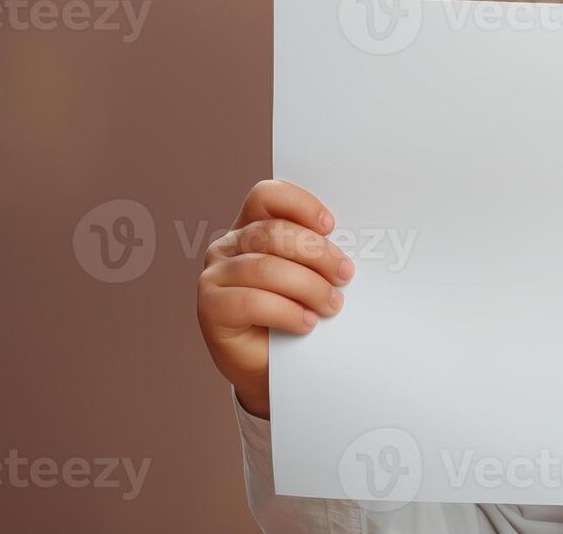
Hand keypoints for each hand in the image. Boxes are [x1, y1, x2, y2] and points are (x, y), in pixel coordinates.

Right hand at [196, 180, 352, 418]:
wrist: (273, 366)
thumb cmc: (297, 311)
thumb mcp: (312, 276)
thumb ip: (319, 256)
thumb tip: (352, 251)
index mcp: (253, 226)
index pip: (266, 196)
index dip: (299, 205)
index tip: (331, 225)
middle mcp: (228, 245)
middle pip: (272, 232)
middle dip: (317, 253)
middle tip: (345, 274)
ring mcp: (215, 275)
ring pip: (265, 267)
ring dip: (308, 286)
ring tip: (332, 305)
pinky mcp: (210, 307)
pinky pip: (251, 301)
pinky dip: (286, 311)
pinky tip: (306, 322)